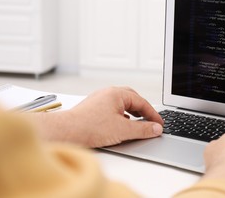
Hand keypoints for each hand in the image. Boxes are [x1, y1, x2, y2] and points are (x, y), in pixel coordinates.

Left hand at [32, 87, 163, 147]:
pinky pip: (112, 109)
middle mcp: (108, 93)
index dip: (153, 114)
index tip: (159, 124)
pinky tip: (120, 125)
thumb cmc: (89, 127)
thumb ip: (143, 129)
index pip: (142, 102)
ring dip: (132, 113)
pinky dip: (121, 116)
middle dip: (143, 110)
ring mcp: (99, 99)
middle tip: (150, 121)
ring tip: (138, 123)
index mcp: (117, 93)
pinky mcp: (92, 108)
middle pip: (132, 99)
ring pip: (121, 104)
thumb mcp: (123, 130)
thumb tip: (156, 129)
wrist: (65, 132)